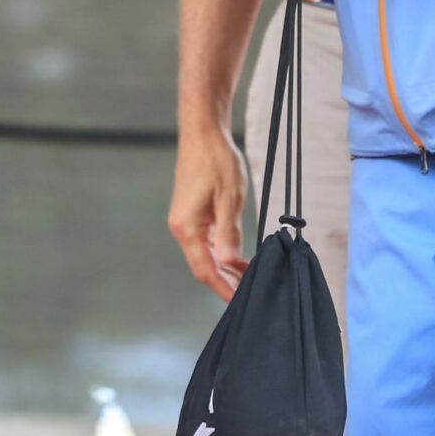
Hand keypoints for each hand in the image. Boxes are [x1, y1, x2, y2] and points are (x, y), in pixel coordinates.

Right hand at [168, 121, 250, 301]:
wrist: (202, 133)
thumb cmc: (217, 161)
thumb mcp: (229, 198)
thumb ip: (229, 233)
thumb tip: (228, 263)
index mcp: (187, 227)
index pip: (205, 270)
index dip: (224, 289)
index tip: (242, 302)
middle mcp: (181, 228)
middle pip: (203, 267)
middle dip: (226, 282)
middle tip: (253, 293)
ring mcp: (185, 221)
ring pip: (205, 256)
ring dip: (225, 269)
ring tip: (250, 277)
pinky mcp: (191, 215)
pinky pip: (205, 243)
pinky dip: (221, 254)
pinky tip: (239, 258)